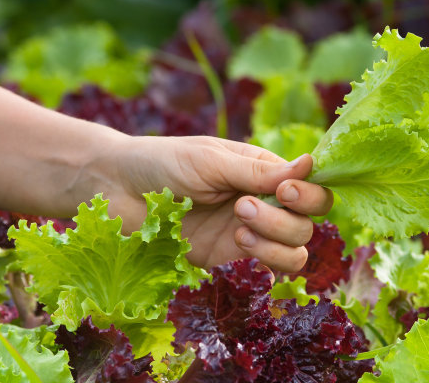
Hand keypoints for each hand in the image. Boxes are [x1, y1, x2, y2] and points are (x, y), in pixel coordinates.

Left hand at [102, 135, 332, 271]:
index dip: (309, 192)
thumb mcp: (212, 161)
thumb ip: (259, 171)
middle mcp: (263, 200)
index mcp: (263, 170)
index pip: (311, 185)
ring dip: (276, 239)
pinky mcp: (230, 256)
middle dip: (283, 217)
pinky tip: (238, 241)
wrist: (117, 190)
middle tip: (241, 206)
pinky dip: (267, 257)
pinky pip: (270, 266)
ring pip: (296, 247)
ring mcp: (249, 230)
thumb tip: (311, 163)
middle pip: (307, 220)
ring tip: (238, 227)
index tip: (284, 191)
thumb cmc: (163, 162)